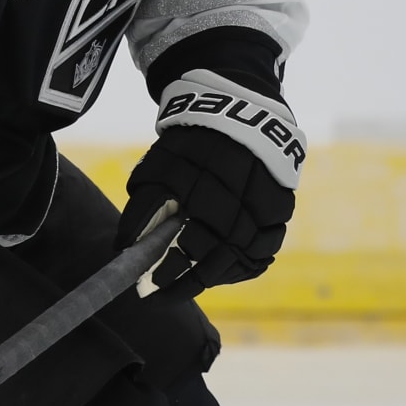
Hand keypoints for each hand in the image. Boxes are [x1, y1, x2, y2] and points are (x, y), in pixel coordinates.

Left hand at [116, 71, 303, 301]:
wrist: (239, 114)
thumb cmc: (190, 145)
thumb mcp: (159, 166)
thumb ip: (144, 206)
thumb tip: (125, 246)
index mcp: (204, 189)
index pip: (184, 245)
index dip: (167, 271)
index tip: (146, 288)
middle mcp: (237, 201)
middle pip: (211, 258)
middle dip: (183, 280)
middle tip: (160, 292)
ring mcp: (263, 209)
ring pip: (239, 259)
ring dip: (211, 277)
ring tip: (185, 285)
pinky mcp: (280, 211)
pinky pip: (263, 253)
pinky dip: (241, 267)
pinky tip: (219, 272)